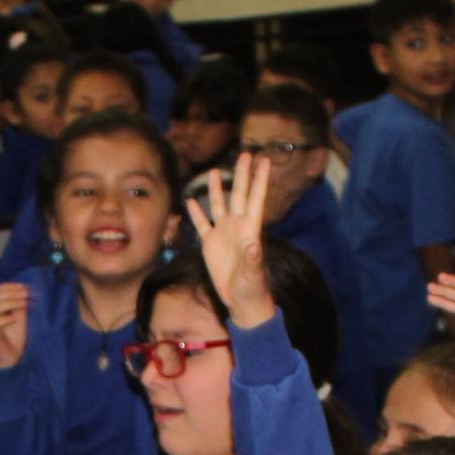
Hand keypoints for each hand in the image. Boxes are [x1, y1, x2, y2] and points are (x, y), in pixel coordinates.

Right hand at [0, 281, 32, 369]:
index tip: (23, 286)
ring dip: (11, 303)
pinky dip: (5, 319)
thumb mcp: (20, 317)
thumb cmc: (15, 337)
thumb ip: (20, 305)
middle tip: (26, 294)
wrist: (12, 357)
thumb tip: (26, 291)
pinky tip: (15, 319)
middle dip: (11, 293)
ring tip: (24, 303)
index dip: (9, 286)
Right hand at [184, 151, 276, 327]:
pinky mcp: (210, 244)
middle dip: (242, 174)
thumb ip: (254, 260)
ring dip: (217, 189)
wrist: (242, 301)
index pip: (256, 198)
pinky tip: (190, 200)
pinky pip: (202, 224)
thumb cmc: (253, 288)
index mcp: (250, 229)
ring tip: (213, 171)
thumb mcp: (254, 275)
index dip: (260, 179)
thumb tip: (254, 246)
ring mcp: (224, 234)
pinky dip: (196, 213)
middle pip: (239, 194)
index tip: (264, 160)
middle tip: (246, 153)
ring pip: (219, 205)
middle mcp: (237, 227)